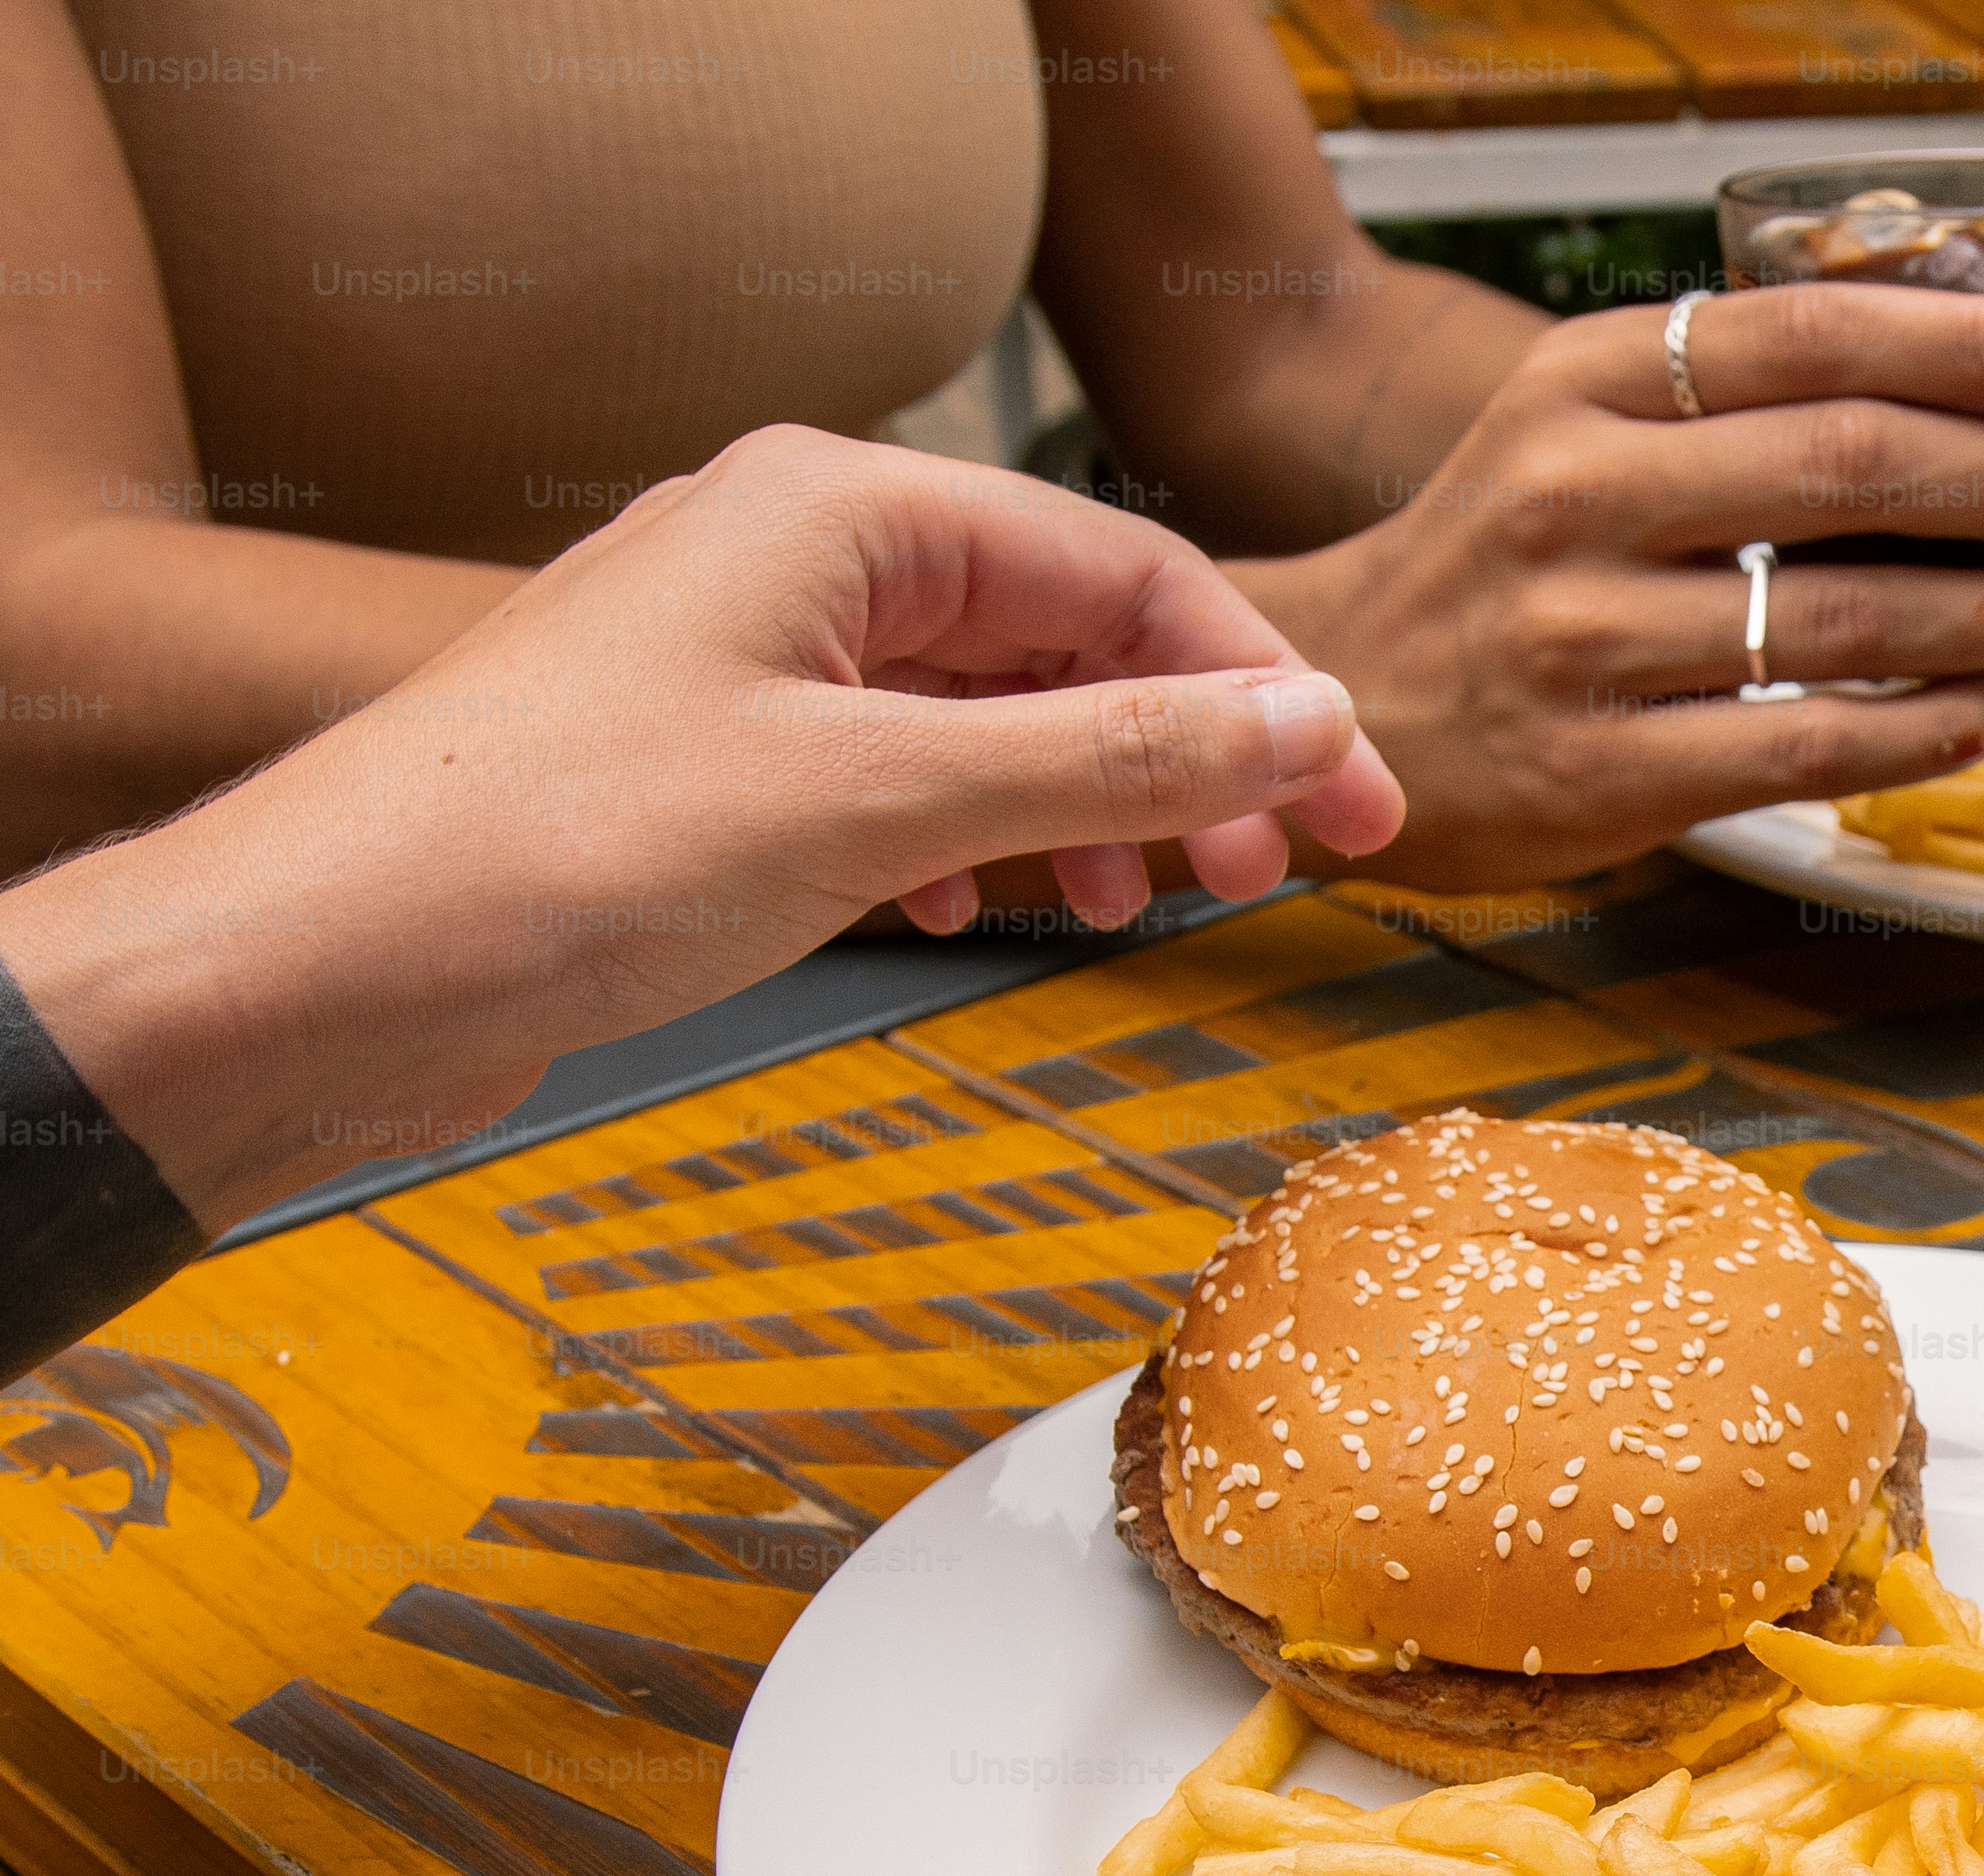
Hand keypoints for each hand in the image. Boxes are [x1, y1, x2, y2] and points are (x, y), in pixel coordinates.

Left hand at [4, 427, 1404, 1229]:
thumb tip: (1307, 723)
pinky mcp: (709, 762)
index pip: (1126, 576)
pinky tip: (982, 915)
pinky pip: (898, 776)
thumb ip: (1114, 756)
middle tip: (1279, 874)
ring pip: (986, 715)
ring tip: (1144, 909)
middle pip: (1065, 637)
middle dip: (1184, 757)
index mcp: (842, 511)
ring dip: (1087, 810)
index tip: (1363, 804)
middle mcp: (798, 559)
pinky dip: (975, 843)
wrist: (329, 965)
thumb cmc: (555, 849)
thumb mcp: (883, 797)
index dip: (1264, 693)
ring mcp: (750, 661)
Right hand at [1238, 283, 1983, 887]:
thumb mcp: (1588, 426)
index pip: (1825, 332)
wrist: (1335, 702)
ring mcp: (1586, 638)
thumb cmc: (1500, 561)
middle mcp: (1579, 493)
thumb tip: (1982, 379)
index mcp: (1589, 380)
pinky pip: (1817, 747)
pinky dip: (1941, 726)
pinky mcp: (1602, 773)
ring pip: (1859, 616)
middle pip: (1861, 464)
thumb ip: (1747, 396)